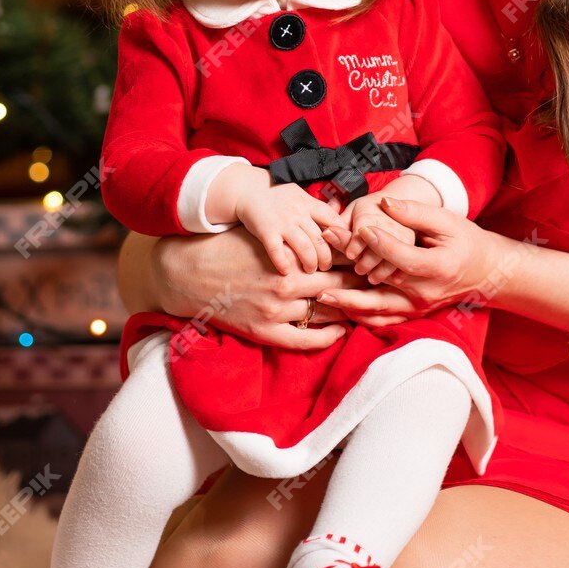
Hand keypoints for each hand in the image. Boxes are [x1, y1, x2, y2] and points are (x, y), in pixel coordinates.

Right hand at [150, 228, 386, 348]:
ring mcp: (276, 312)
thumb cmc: (227, 247)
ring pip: (326, 313)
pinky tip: (340, 330)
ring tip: (366, 305)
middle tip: (381, 282)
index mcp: (289, 259)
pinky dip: (328, 336)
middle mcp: (286, 286)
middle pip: (339, 286)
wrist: (188, 272)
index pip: (337, 261)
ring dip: (348, 309)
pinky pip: (306, 340)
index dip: (359, 261)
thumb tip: (329, 227)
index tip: (374, 259)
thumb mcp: (264, 234)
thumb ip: (295, 236)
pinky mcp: (264, 331)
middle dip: (361, 284)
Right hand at [236, 181, 346, 275]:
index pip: (334, 221)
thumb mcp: (300, 196)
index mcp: (309, 204)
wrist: (248, 189)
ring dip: (311, 263)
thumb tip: (339, 221)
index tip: (344, 249)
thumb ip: (317, 209)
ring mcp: (283, 222)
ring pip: (305, 247)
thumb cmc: (277, 195)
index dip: (342, 237)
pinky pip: (277, 250)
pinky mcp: (266, 230)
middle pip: (321, 240)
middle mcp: (299, 213)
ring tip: (311, 271)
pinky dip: (283, 262)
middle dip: (327, 258)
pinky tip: (286, 271)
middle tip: (326, 267)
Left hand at [322, 194, 498, 313]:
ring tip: (322, 294)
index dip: (381, 243)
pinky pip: (384, 319)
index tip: (359, 229)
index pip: (403, 257)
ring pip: (380, 309)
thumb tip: (385, 204)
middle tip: (325, 252)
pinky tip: (340, 307)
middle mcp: (426, 292)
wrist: (485, 272)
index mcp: (439, 267)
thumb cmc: (466, 241)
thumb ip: (415, 213)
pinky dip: (361, 316)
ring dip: (349, 302)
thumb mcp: (447, 221)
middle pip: (383, 282)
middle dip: (352, 268)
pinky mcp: (413, 313)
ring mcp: (419, 307)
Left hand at [336, 192, 416, 271]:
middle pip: (377, 247)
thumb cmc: (368, 208)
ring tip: (371, 277)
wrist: (396, 202)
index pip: (361, 232)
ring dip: (381, 270)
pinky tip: (390, 279)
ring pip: (393, 257)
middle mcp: (388, 224)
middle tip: (358, 269)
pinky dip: (398, 273)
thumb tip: (325, 233)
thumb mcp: (352, 211)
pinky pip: (407, 261)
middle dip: (366, 261)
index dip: (354, 245)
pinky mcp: (412, 244)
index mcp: (369, 215)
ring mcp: (403, 234)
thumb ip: (338, 224)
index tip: (349, 255)